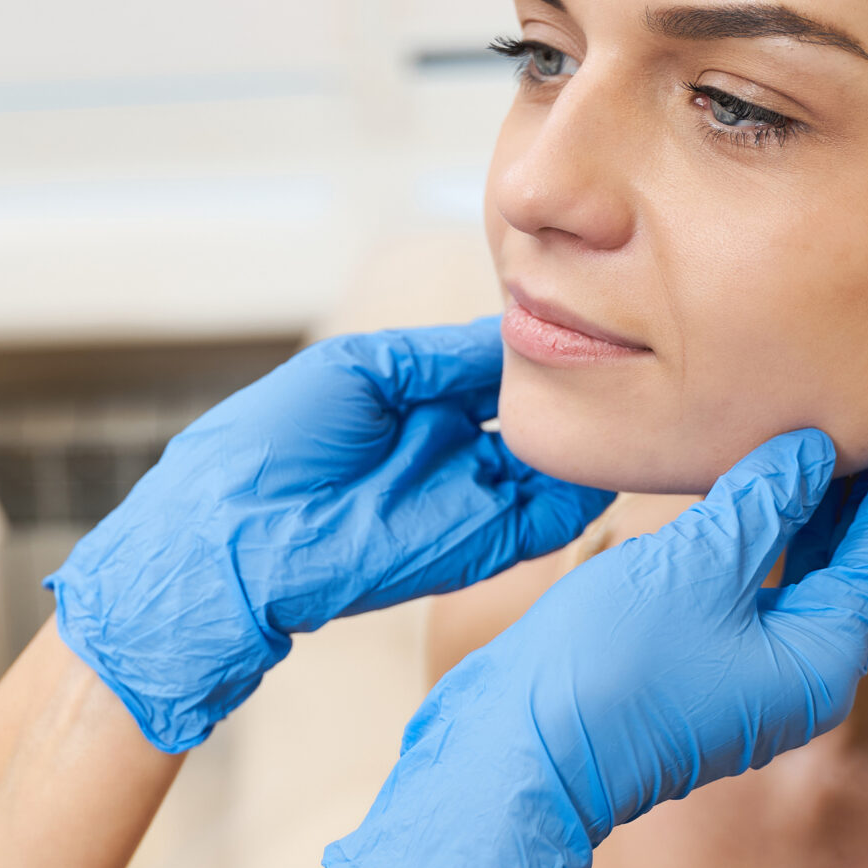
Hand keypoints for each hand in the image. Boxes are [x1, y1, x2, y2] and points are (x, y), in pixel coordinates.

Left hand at [48, 320, 616, 752]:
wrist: (229, 546)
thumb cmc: (267, 446)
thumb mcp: (358, 374)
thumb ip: (438, 357)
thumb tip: (510, 335)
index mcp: (410, 396)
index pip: (494, 368)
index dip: (541, 349)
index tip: (592, 318)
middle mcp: (443, 446)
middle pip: (531, 417)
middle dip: (575, 396)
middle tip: (629, 363)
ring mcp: (460, 498)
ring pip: (544, 469)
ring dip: (585, 446)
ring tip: (637, 406)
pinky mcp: (469, 550)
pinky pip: (539, 523)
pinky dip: (577, 498)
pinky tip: (610, 463)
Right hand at [322, 425, 867, 867]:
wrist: (522, 753)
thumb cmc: (613, 666)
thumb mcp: (699, 564)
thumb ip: (764, 502)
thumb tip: (810, 454)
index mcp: (820, 660)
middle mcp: (796, 679)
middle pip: (850, 576)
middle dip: (865, 502)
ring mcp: (744, 683)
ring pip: (799, 587)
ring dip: (810, 521)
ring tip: (819, 451)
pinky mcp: (695, 677)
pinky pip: (751, 598)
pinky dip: (760, 546)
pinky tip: (742, 504)